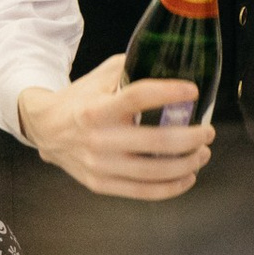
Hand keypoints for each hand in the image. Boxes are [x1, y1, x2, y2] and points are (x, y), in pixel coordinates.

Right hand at [15, 55, 214, 199]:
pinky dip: (173, 187)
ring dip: (189, 163)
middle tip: (208, 131)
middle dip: (194, 138)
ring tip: (202, 153)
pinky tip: (188, 176)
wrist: (45, 128)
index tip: (193, 90)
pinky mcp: (101, 184)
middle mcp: (98, 139)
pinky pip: (144, 192)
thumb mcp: (102, 76)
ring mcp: (99, 165)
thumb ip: (134, 67)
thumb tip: (174, 62)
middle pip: (158, 142)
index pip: (139, 97)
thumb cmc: (81, 100)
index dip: (170, 93)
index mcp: (97, 109)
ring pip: (156, 171)